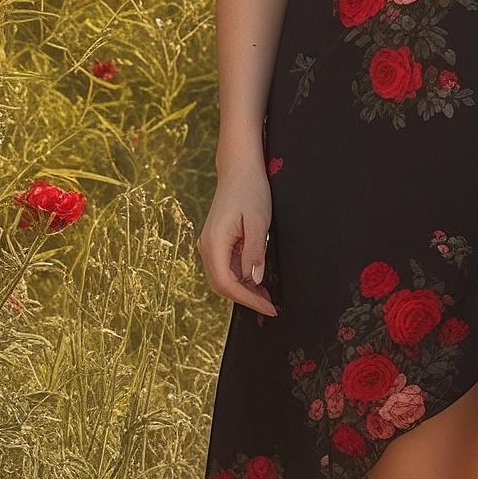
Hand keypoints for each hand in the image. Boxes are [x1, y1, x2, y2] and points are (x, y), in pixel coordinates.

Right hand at [199, 157, 276, 316]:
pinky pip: (225, 267)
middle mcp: (207, 246)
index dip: (247, 299)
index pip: (226, 283)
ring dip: (244, 290)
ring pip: (223, 278)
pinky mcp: (216, 242)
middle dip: (246, 298)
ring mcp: (209, 244)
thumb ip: (256, 252)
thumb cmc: (250, 191)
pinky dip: (241, 278)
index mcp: (214, 242)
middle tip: (270, 306)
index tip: (268, 307)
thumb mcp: (259, 222)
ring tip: (267, 296)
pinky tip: (257, 280)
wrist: (239, 170)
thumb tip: (255, 280)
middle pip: (222, 285)